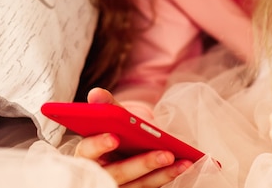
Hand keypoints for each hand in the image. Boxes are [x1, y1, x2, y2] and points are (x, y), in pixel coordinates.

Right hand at [74, 88, 189, 187]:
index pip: (87, 151)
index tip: (114, 137)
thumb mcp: (114, 119)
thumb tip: (96, 93)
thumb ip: (108, 107)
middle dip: (142, 163)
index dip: (98, 145)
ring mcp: (119, 185)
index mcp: (87, 154)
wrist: (130, 146)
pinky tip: (184, 165)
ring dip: (162, 173)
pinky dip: (167, 176)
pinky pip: (151, 186)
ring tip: (182, 160)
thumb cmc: (118, 131)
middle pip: (117, 173)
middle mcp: (100, 174)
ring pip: (138, 184)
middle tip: (166, 154)